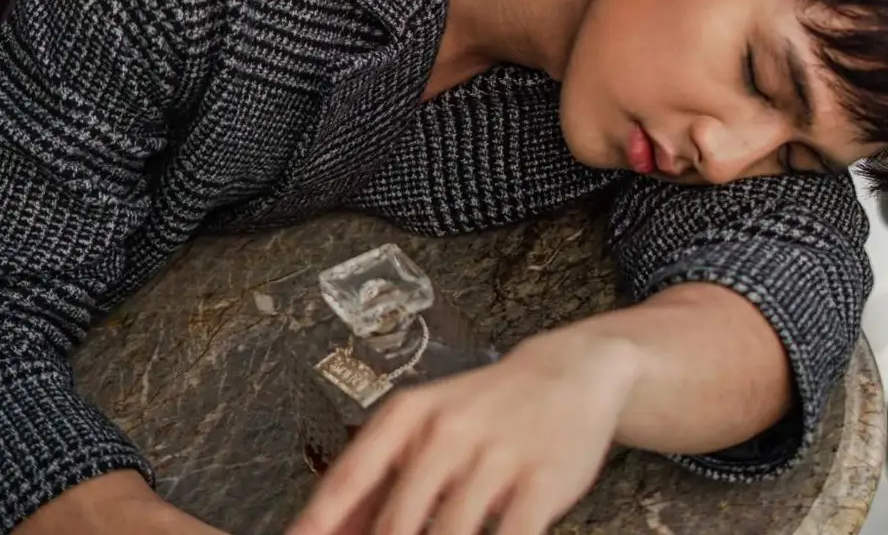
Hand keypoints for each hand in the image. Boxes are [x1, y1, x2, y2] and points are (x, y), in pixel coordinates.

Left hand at [285, 328, 637, 534]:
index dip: (318, 521)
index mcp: (410, 415)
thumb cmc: (485, 408)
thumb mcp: (427, 425)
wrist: (568, 371)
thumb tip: (322, 529)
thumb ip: (379, 479)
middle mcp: (447, 431)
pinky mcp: (541, 480)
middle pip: (397, 524)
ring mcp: (495, 455)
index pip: (350, 477)